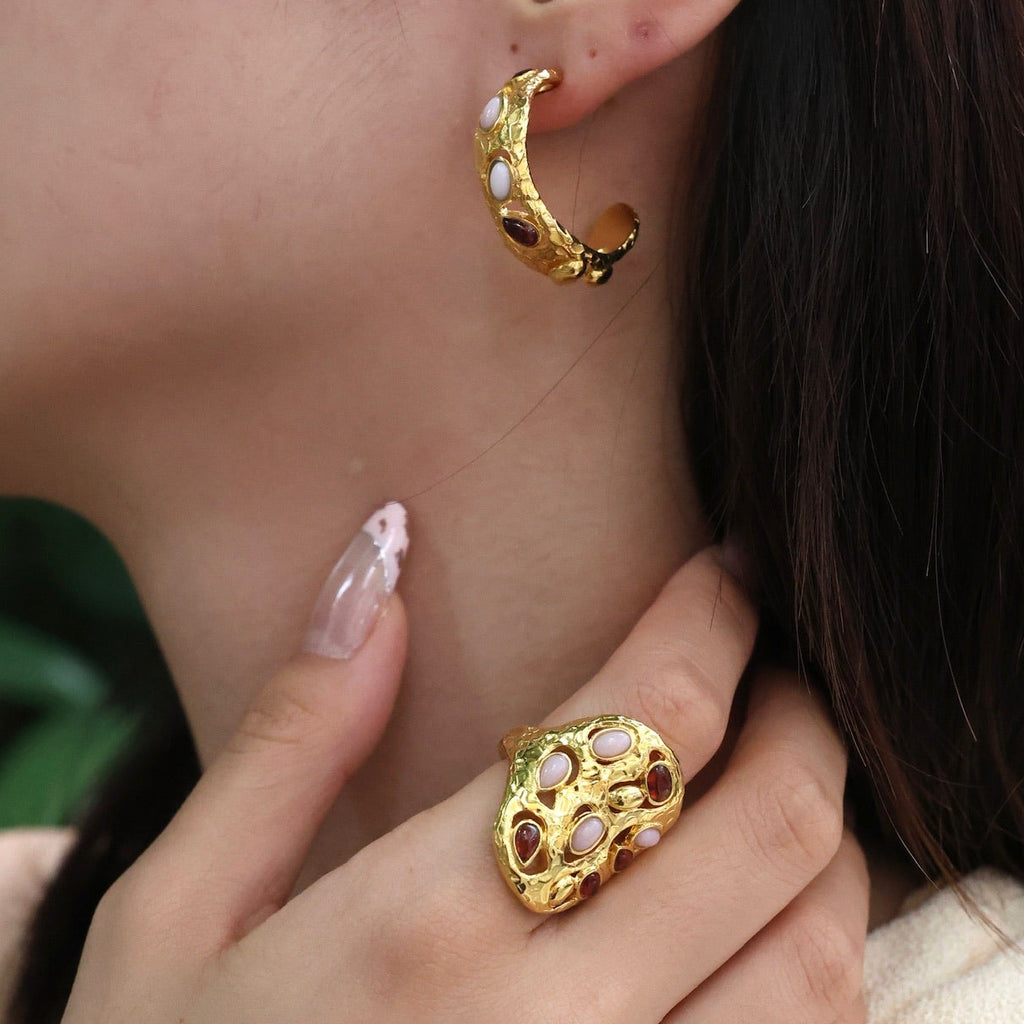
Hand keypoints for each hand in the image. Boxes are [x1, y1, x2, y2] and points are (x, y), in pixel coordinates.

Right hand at [61, 548, 868, 1023]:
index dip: (713, 616)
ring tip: (773, 786)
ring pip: (821, 954)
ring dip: (828, 844)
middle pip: (775, 824)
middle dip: (802, 715)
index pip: (644, 719)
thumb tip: (378, 564)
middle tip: (772, 669)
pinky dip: (812, 965)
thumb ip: (287, 737)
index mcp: (425, 929)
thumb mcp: (175, 917)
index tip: (729, 571)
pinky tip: (752, 925)